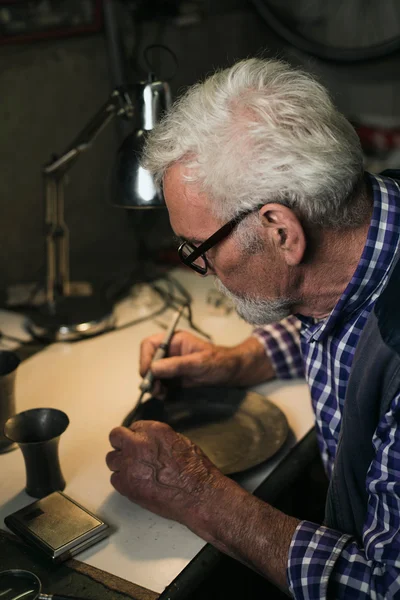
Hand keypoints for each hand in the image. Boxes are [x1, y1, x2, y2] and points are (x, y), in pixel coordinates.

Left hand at [106, 421, 226, 530]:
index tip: (136, 443)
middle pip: (116, 437)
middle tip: (128, 454)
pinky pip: (115, 479)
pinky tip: (136, 484)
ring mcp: (130, 464)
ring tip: (135, 472)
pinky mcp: (126, 485)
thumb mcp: (180, 442)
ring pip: (112, 459)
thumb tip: (151, 442)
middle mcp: (138, 444)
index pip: (133, 427)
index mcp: (153, 431)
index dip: (135, 437)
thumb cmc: (195, 471)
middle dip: (121, 445)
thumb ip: (159, 439)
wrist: (198, 494)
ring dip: (121, 464)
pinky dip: (123, 482)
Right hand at [140, 331, 273, 389]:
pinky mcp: (173, 377)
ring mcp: (170, 364)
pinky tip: (165, 395)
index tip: (149, 374)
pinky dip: (159, 390)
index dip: (145, 359)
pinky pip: (159, 383)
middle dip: (148, 375)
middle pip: (147, 360)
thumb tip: (153, 369)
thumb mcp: (198, 363)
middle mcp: (169, 351)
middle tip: (155, 389)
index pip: (149, 345)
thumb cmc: (218, 362)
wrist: (231, 372)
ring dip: (153, 385)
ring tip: (161, 394)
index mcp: (173, 340)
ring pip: (151, 374)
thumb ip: (176, 365)